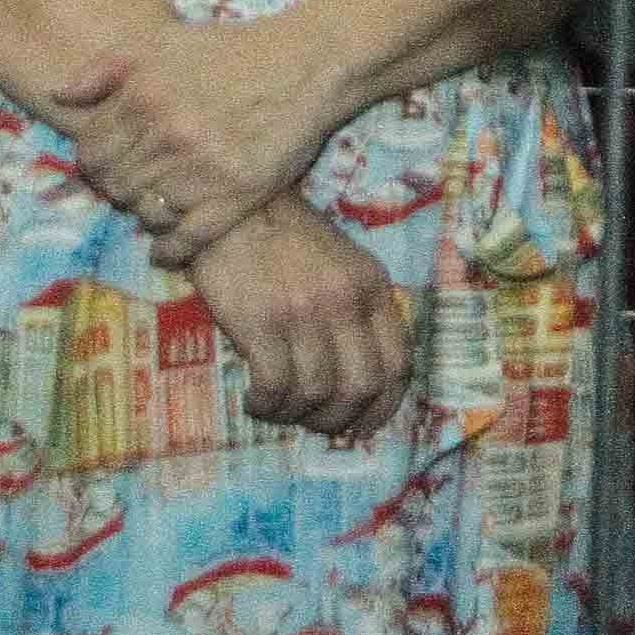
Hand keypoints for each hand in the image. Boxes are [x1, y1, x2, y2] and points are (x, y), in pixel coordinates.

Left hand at [61, 10, 345, 269]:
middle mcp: (168, 135)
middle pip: (115, 187)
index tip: (117, 161)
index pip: (90, 154)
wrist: (310, 64)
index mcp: (144, 97)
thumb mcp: (164, 41)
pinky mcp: (237, 196)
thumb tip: (57, 96)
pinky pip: (185, 239)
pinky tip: (168, 246)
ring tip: (164, 201)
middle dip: (123, 186)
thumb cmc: (234, 51)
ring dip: (149, 213)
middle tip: (144, 180)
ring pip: (146, 214)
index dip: (98, 162)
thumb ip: (105, 67)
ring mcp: (203, 169)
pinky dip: (170, 249)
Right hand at [183, 193, 410, 439]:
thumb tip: (360, 382)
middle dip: (340, 419)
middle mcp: (345, 304)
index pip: (398, 363)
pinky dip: (266, 406)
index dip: (384, 405)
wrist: (236, 210)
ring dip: (296, 415)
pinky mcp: (262, 324)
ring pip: (316, 394)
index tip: (364, 424)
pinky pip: (274, 388)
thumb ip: (358, 313)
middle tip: (315, 422)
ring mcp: (304, 315)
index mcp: (373, 289)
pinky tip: (256, 400)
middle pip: (361, 387)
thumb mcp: (344, 267)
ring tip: (278, 408)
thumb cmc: (289, 241)